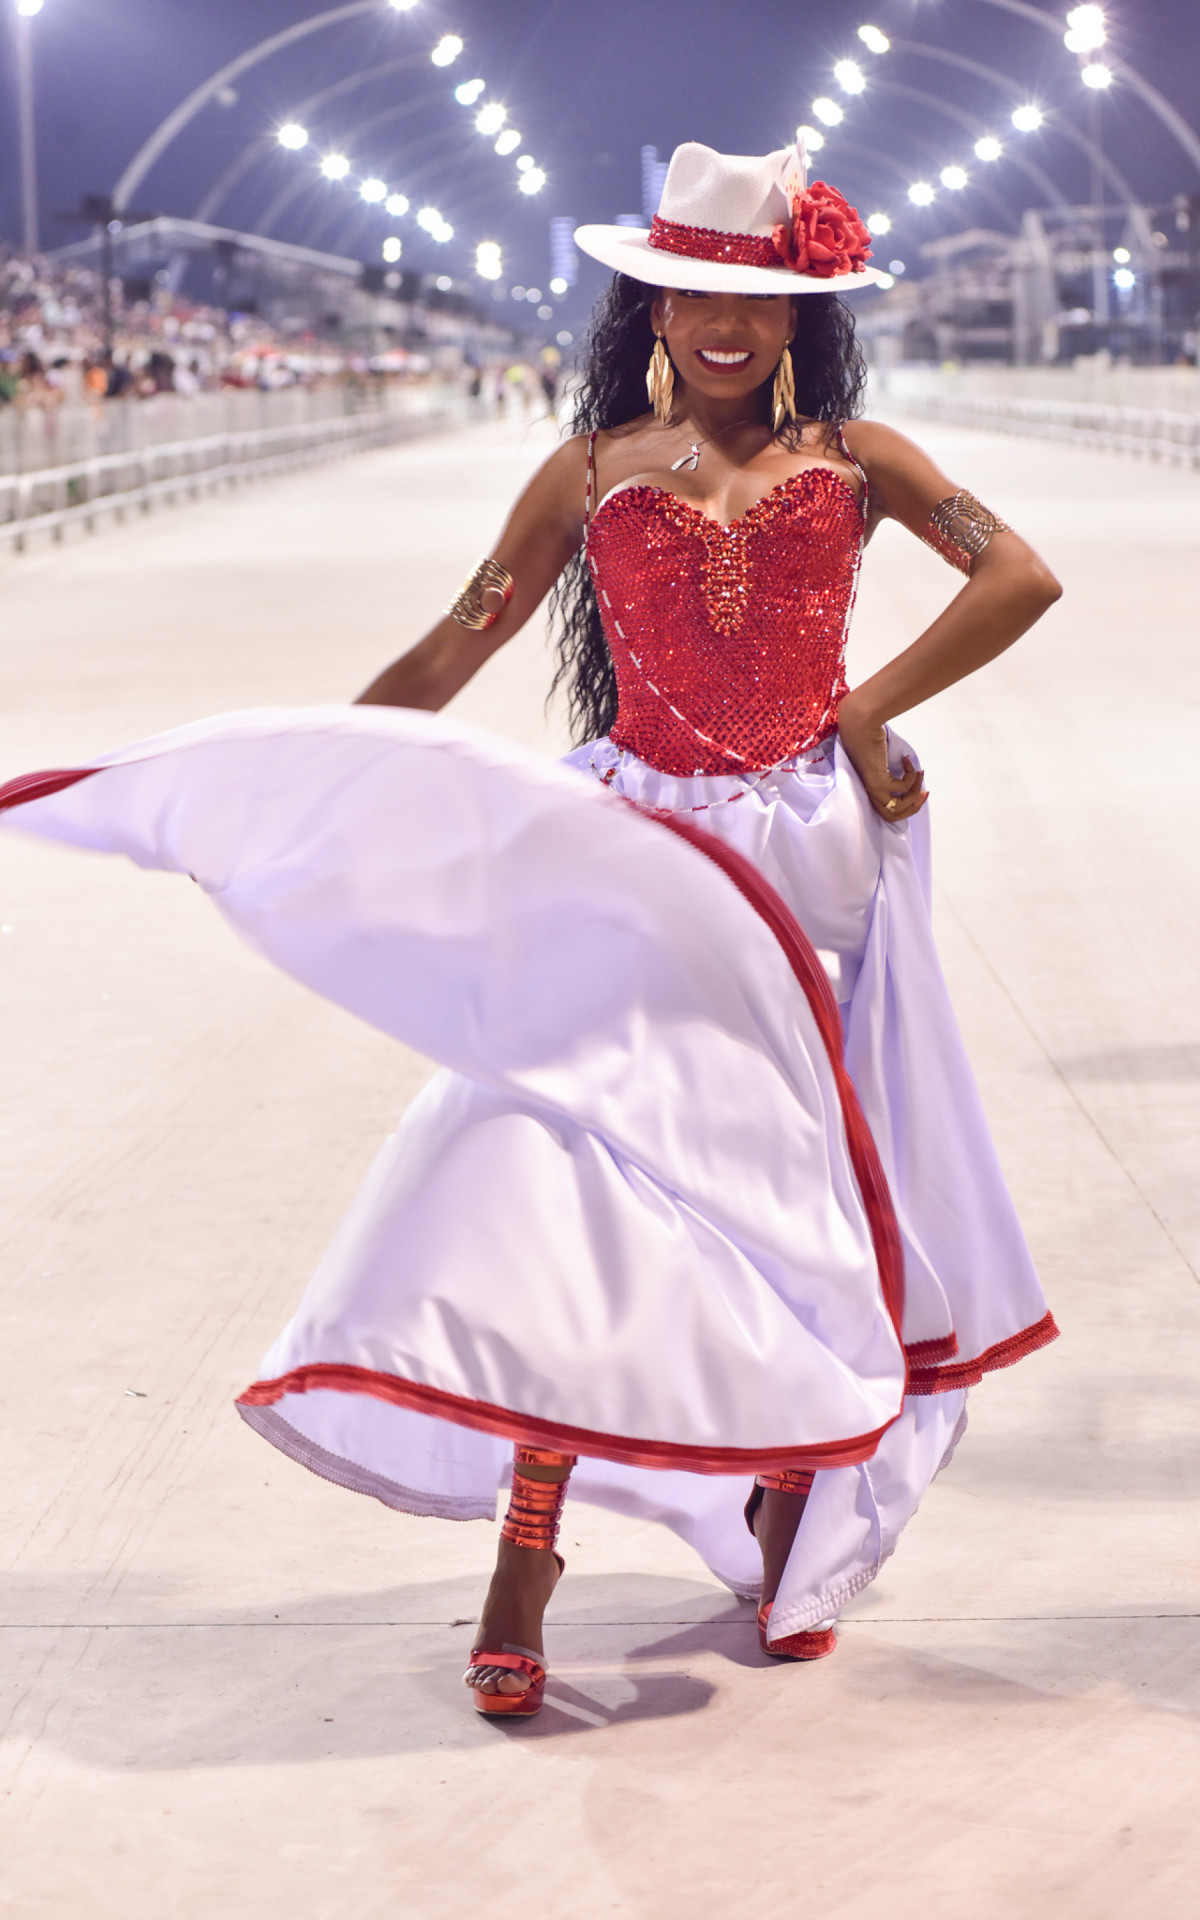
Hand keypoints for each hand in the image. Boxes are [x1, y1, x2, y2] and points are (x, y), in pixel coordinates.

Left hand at [836, 695, 927, 822]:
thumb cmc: (868, 735)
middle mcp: (868, 791)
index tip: (920, 793)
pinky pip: (902, 787)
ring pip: (899, 806)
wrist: (860, 722)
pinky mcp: (877, 781)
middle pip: (892, 816)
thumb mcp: (880, 758)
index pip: (885, 812)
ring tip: (920, 773)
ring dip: (915, 790)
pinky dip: (910, 775)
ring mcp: (872, 788)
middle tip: (924, 792)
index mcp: (867, 787)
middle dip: (913, 807)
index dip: (906, 808)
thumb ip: (889, 770)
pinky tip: (906, 760)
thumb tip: (911, 776)